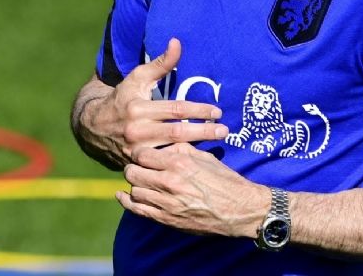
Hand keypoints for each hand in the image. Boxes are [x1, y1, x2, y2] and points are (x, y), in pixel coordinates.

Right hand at [71, 38, 227, 168]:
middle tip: (224, 130)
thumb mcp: (137, 78)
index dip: (198, 110)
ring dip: (195, 150)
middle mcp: (136, 130)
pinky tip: (197, 161)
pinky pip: (162, 165)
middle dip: (204, 132)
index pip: (175, 110)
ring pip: (171, 152)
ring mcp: (136, 151)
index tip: (217, 111)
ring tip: (217, 146)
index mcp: (138, 108)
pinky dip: (179, 162)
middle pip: (177, 133)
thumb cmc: (122, 98)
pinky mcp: (136, 164)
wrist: (93, 127)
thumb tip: (177, 42)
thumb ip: (160, 63)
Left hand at [117, 144, 266, 237]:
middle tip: (138, 167)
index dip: (139, 153)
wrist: (240, 210)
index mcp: (178, 163)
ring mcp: (166, 202)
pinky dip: (127, 202)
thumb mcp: (204, 157)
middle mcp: (169, 182)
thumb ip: (180, 149)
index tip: (143, 154)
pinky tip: (122, 195)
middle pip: (133, 172)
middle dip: (133, 168)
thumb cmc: (224, 181)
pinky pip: (137, 210)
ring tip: (141, 181)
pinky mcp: (166, 218)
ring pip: (134, 190)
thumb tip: (163, 143)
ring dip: (135, 185)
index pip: (142, 154)